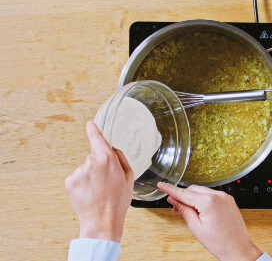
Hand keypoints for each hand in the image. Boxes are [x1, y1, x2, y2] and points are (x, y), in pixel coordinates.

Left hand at [65, 121, 133, 241]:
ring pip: (85, 169)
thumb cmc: (118, 200)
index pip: (98, 139)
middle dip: (99, 167)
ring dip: (90, 177)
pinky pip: (77, 178)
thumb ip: (121, 159)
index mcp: (107, 159)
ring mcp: (78, 171)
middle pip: (94, 158)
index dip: (93, 130)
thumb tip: (112, 150)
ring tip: (98, 191)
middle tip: (106, 183)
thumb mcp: (129, 177)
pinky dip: (82, 184)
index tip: (90, 124)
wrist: (102, 220)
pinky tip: (88, 194)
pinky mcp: (70, 181)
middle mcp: (91, 162)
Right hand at [158, 183, 261, 260]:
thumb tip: (174, 200)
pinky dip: (203, 199)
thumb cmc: (220, 242)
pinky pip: (211, 194)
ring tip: (190, 213)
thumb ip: (184, 210)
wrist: (238, 248)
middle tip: (175, 209)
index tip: (161, 185)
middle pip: (193, 190)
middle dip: (182, 197)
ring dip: (193, 198)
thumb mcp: (196, 228)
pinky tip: (200, 210)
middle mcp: (218, 195)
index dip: (170, 189)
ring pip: (202, 191)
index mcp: (209, 202)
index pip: (184, 193)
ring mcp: (225, 196)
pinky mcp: (229, 199)